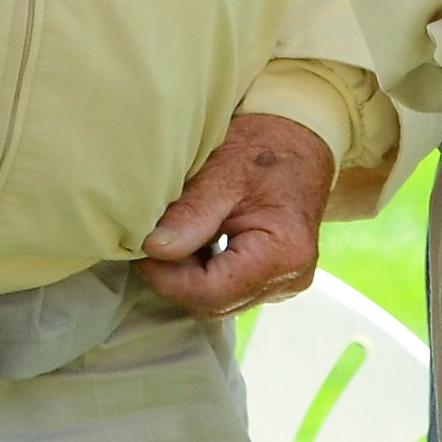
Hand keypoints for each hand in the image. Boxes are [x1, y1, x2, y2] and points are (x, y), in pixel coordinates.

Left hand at [142, 111, 335, 316]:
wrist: (301, 139)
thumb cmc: (265, 148)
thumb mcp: (223, 172)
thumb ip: (190, 214)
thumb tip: (153, 248)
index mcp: (283, 255)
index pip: (211, 292)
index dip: (167, 277)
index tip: (141, 249)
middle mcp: (289, 279)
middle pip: (214, 302)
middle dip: (175, 277)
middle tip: (152, 239)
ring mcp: (283, 284)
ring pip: (219, 301)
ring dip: (189, 276)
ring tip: (176, 234)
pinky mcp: (274, 280)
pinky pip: (229, 290)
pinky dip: (204, 271)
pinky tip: (195, 241)